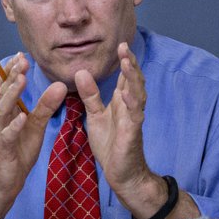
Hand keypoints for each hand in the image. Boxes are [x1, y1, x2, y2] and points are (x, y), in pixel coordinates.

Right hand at [0, 52, 66, 204]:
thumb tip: (61, 85)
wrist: (2, 183)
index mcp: (5, 111)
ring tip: (20, 80)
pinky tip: (21, 117)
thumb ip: (46, 106)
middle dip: (12, 76)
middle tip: (22, 61)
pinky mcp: (2, 150)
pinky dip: (13, 126)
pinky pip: (7, 136)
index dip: (12, 70)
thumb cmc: (17, 152)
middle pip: (3, 93)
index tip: (22, 54)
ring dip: (11, 95)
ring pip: (1, 111)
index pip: (6, 86)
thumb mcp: (35, 126)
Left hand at [74, 42, 150, 197]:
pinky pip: (135, 115)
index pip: (124, 77)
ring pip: (138, 94)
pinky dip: (132, 103)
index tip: (120, 45)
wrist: (122, 173)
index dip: (123, 61)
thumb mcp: (95, 116)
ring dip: (133, 78)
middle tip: (124, 46)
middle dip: (130, 63)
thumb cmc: (111, 145)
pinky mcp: (133, 133)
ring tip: (127, 62)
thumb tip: (81, 72)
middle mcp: (130, 107)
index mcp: (121, 102)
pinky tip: (127, 93)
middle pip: (133, 80)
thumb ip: (90, 95)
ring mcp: (133, 119)